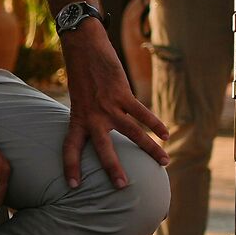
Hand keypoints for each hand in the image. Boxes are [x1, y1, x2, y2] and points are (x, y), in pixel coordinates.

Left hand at [59, 20, 168, 187]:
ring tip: (164, 162)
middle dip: (112, 167)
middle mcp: (91, 115)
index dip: (70, 166)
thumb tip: (102, 135)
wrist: (83, 49)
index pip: (69, 147)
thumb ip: (89, 119)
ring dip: (148, 148)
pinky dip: (155, 124)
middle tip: (122, 186)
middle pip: (101, 146)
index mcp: (78, 119)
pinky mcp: (121, 93)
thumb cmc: (82, 78)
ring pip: (130, 131)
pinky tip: (166, 135)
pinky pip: (142, 112)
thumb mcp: (79, 103)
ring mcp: (107, 105)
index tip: (72, 186)